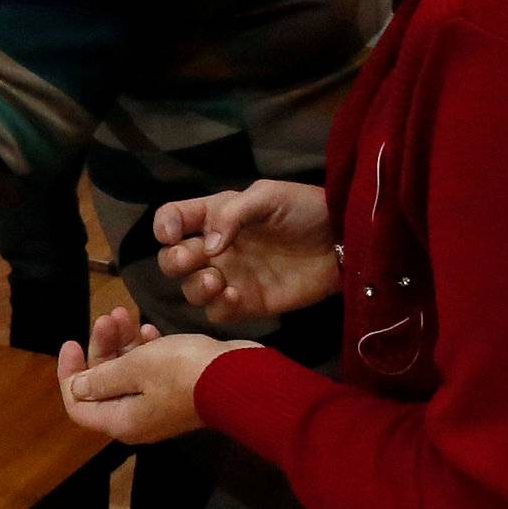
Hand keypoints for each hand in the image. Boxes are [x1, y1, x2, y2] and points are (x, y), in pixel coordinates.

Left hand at [57, 307, 255, 444]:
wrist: (241, 378)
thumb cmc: (183, 371)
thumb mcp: (135, 368)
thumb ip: (101, 378)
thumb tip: (77, 387)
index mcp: (120, 419)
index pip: (78, 405)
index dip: (69, 374)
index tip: (70, 341)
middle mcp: (136, 418)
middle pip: (102, 384)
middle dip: (101, 347)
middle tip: (108, 315)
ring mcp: (158, 406)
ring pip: (127, 373)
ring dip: (122, 342)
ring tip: (122, 312)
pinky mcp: (178, 392)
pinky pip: (151, 371)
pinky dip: (145, 349)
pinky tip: (149, 327)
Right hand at [155, 180, 336, 323]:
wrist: (343, 242)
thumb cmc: (305, 210)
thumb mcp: (269, 196)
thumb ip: (234, 214)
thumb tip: (208, 245)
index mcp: (215, 216)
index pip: (173, 219)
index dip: (164, 226)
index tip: (173, 234)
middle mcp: (215, 248)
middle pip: (172, 260)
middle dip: (174, 261)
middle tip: (193, 259)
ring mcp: (230, 277)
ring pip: (191, 289)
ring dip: (195, 286)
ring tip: (218, 280)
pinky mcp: (247, 303)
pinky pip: (217, 312)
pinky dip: (218, 306)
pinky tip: (234, 295)